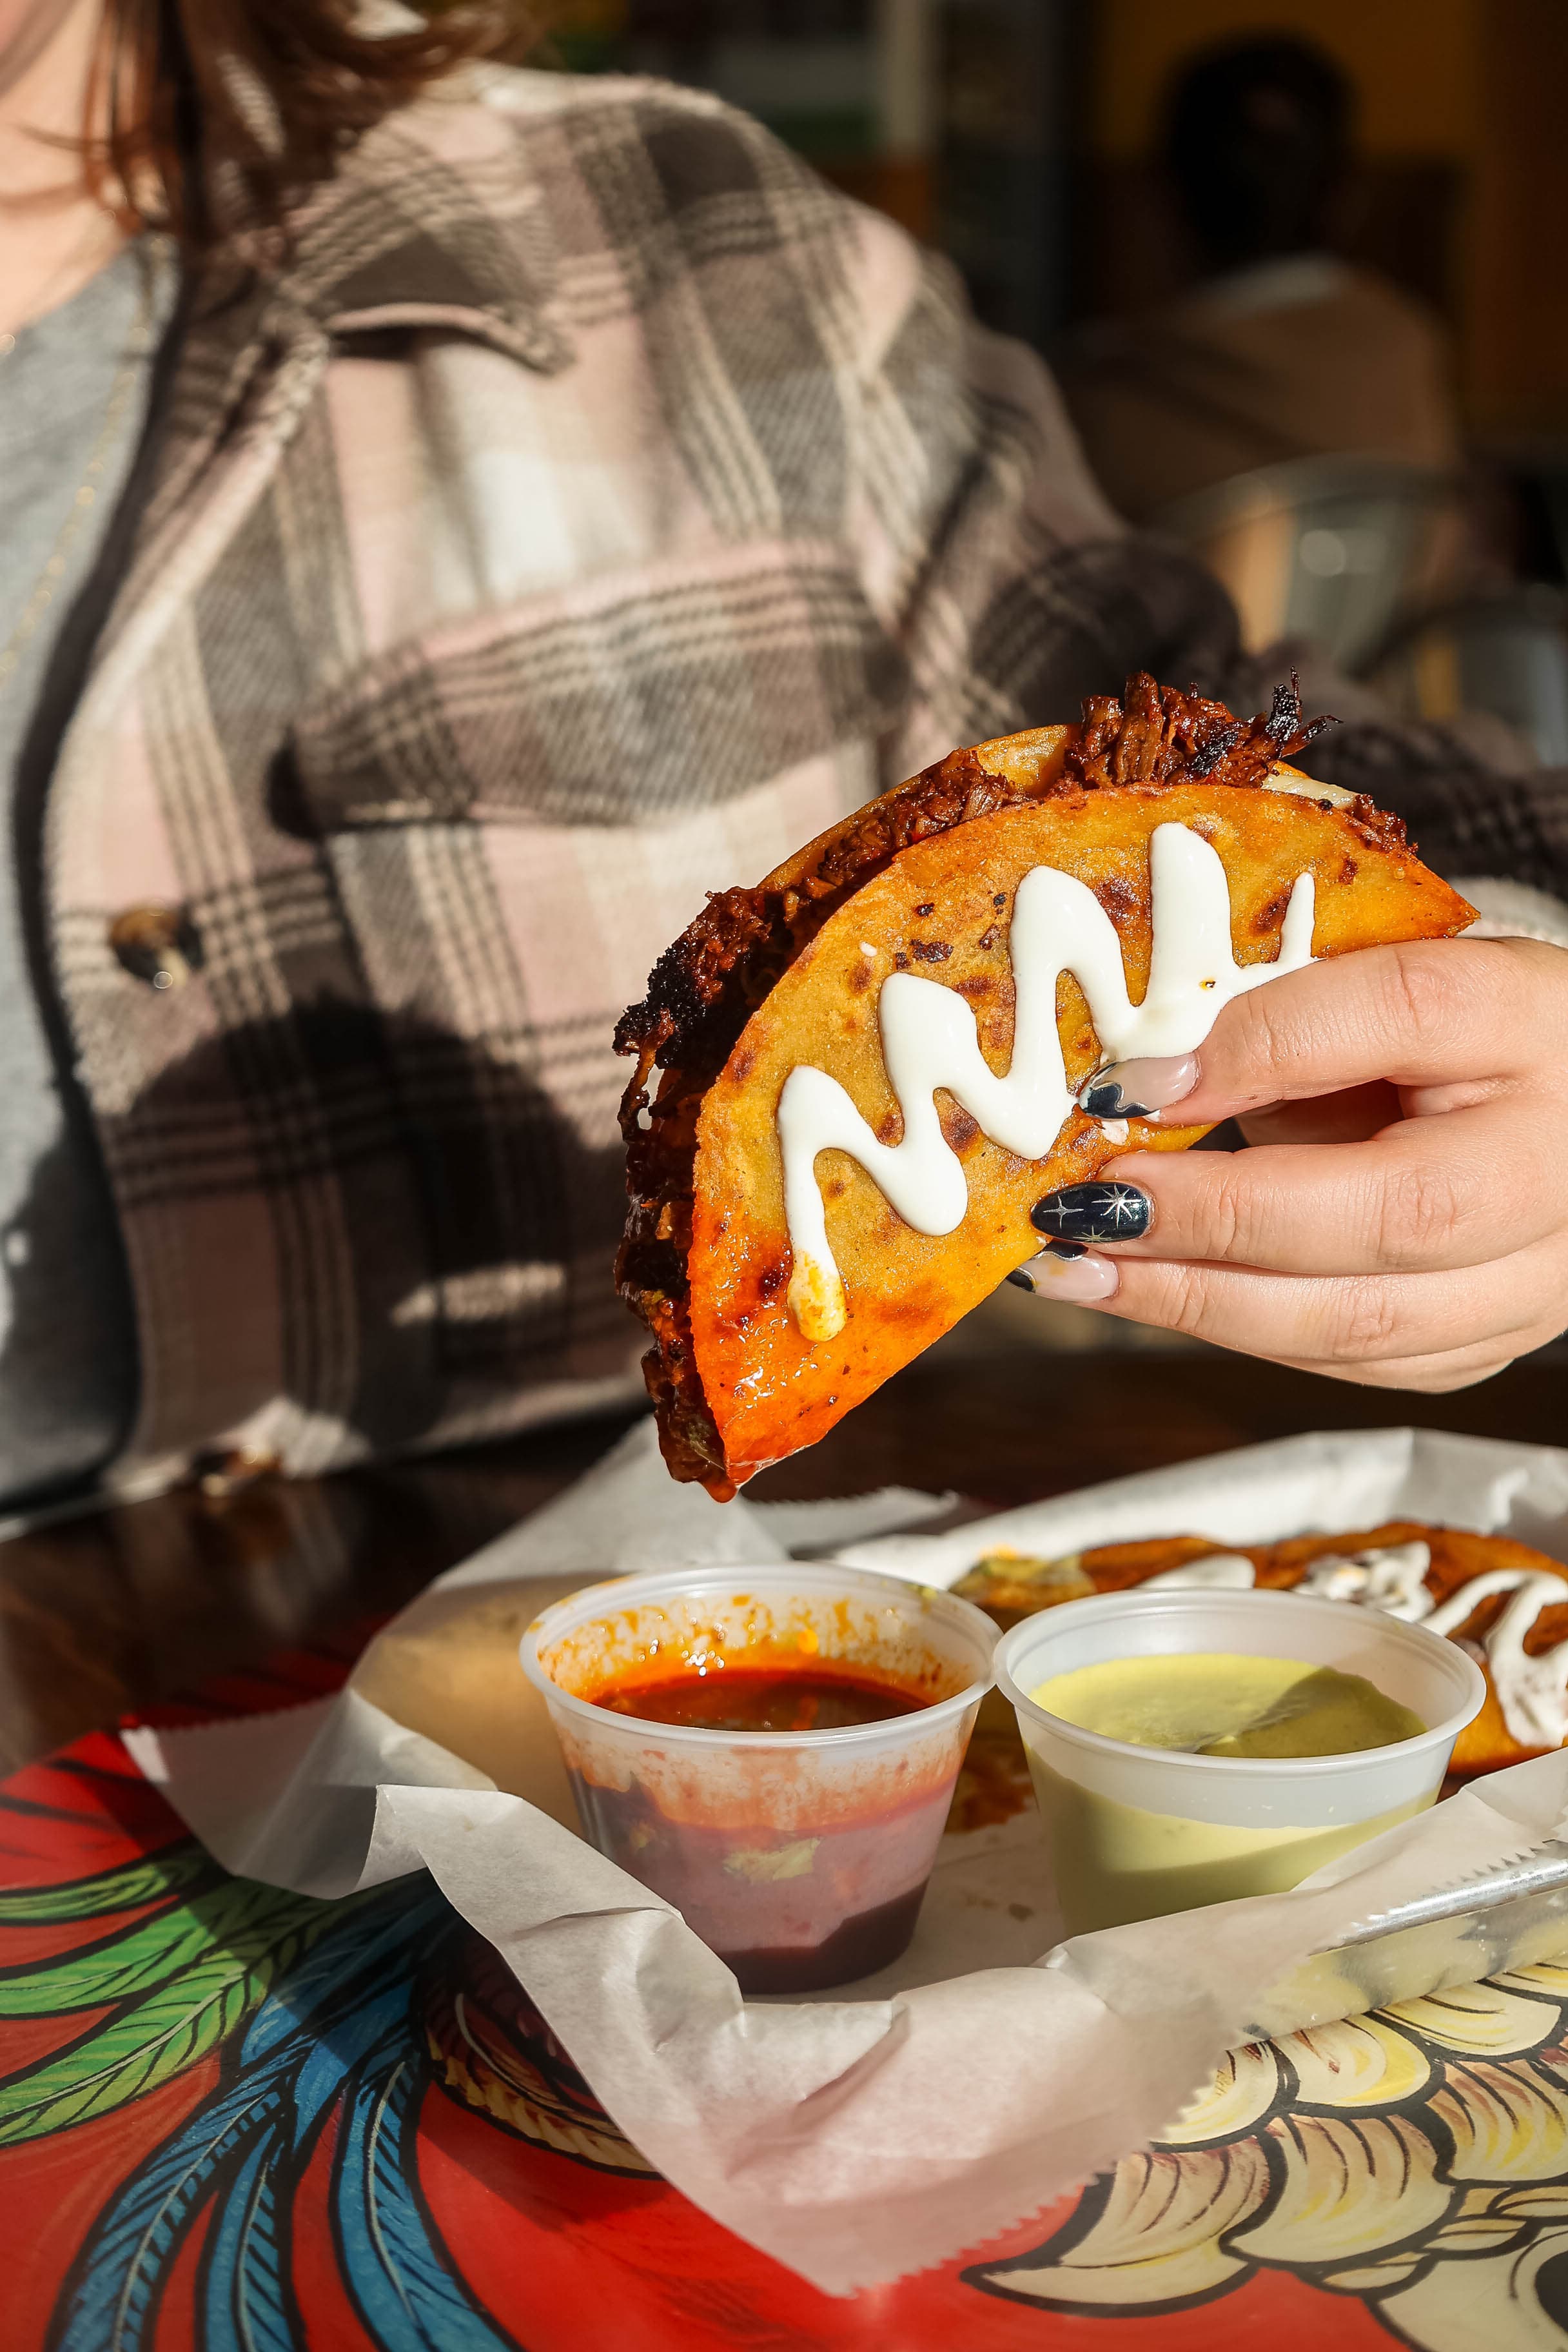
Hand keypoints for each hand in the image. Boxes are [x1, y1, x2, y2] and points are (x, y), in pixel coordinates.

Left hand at [1012, 936, 1567, 1389]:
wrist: (1549, 1106)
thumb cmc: (1445, 1034)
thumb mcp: (1368, 987)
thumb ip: (1277, 1020)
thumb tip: (1141, 1088)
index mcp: (1524, 1024)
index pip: (1403, 1013)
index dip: (1257, 1051)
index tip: (1127, 1083)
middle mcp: (1547, 1165)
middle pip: (1391, 1213)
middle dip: (1211, 1224)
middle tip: (1084, 1210)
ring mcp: (1531, 1276)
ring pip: (1365, 1321)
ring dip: (1200, 1301)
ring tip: (1084, 1271)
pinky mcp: (1485, 1344)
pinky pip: (1355, 1362)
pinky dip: (1242, 1332)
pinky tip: (1157, 1299)